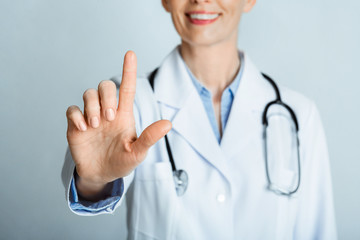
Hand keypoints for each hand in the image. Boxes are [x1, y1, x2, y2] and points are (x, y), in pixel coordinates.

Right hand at [66, 51, 171, 197]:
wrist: (101, 175)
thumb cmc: (122, 162)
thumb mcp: (138, 153)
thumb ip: (149, 138)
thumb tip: (169, 123)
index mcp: (124, 115)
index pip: (127, 88)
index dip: (129, 71)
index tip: (130, 54)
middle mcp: (107, 111)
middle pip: (105, 86)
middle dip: (106, 96)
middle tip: (109, 118)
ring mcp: (91, 117)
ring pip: (88, 93)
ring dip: (92, 106)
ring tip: (96, 125)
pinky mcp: (76, 125)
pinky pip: (72, 110)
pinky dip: (76, 116)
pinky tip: (84, 129)